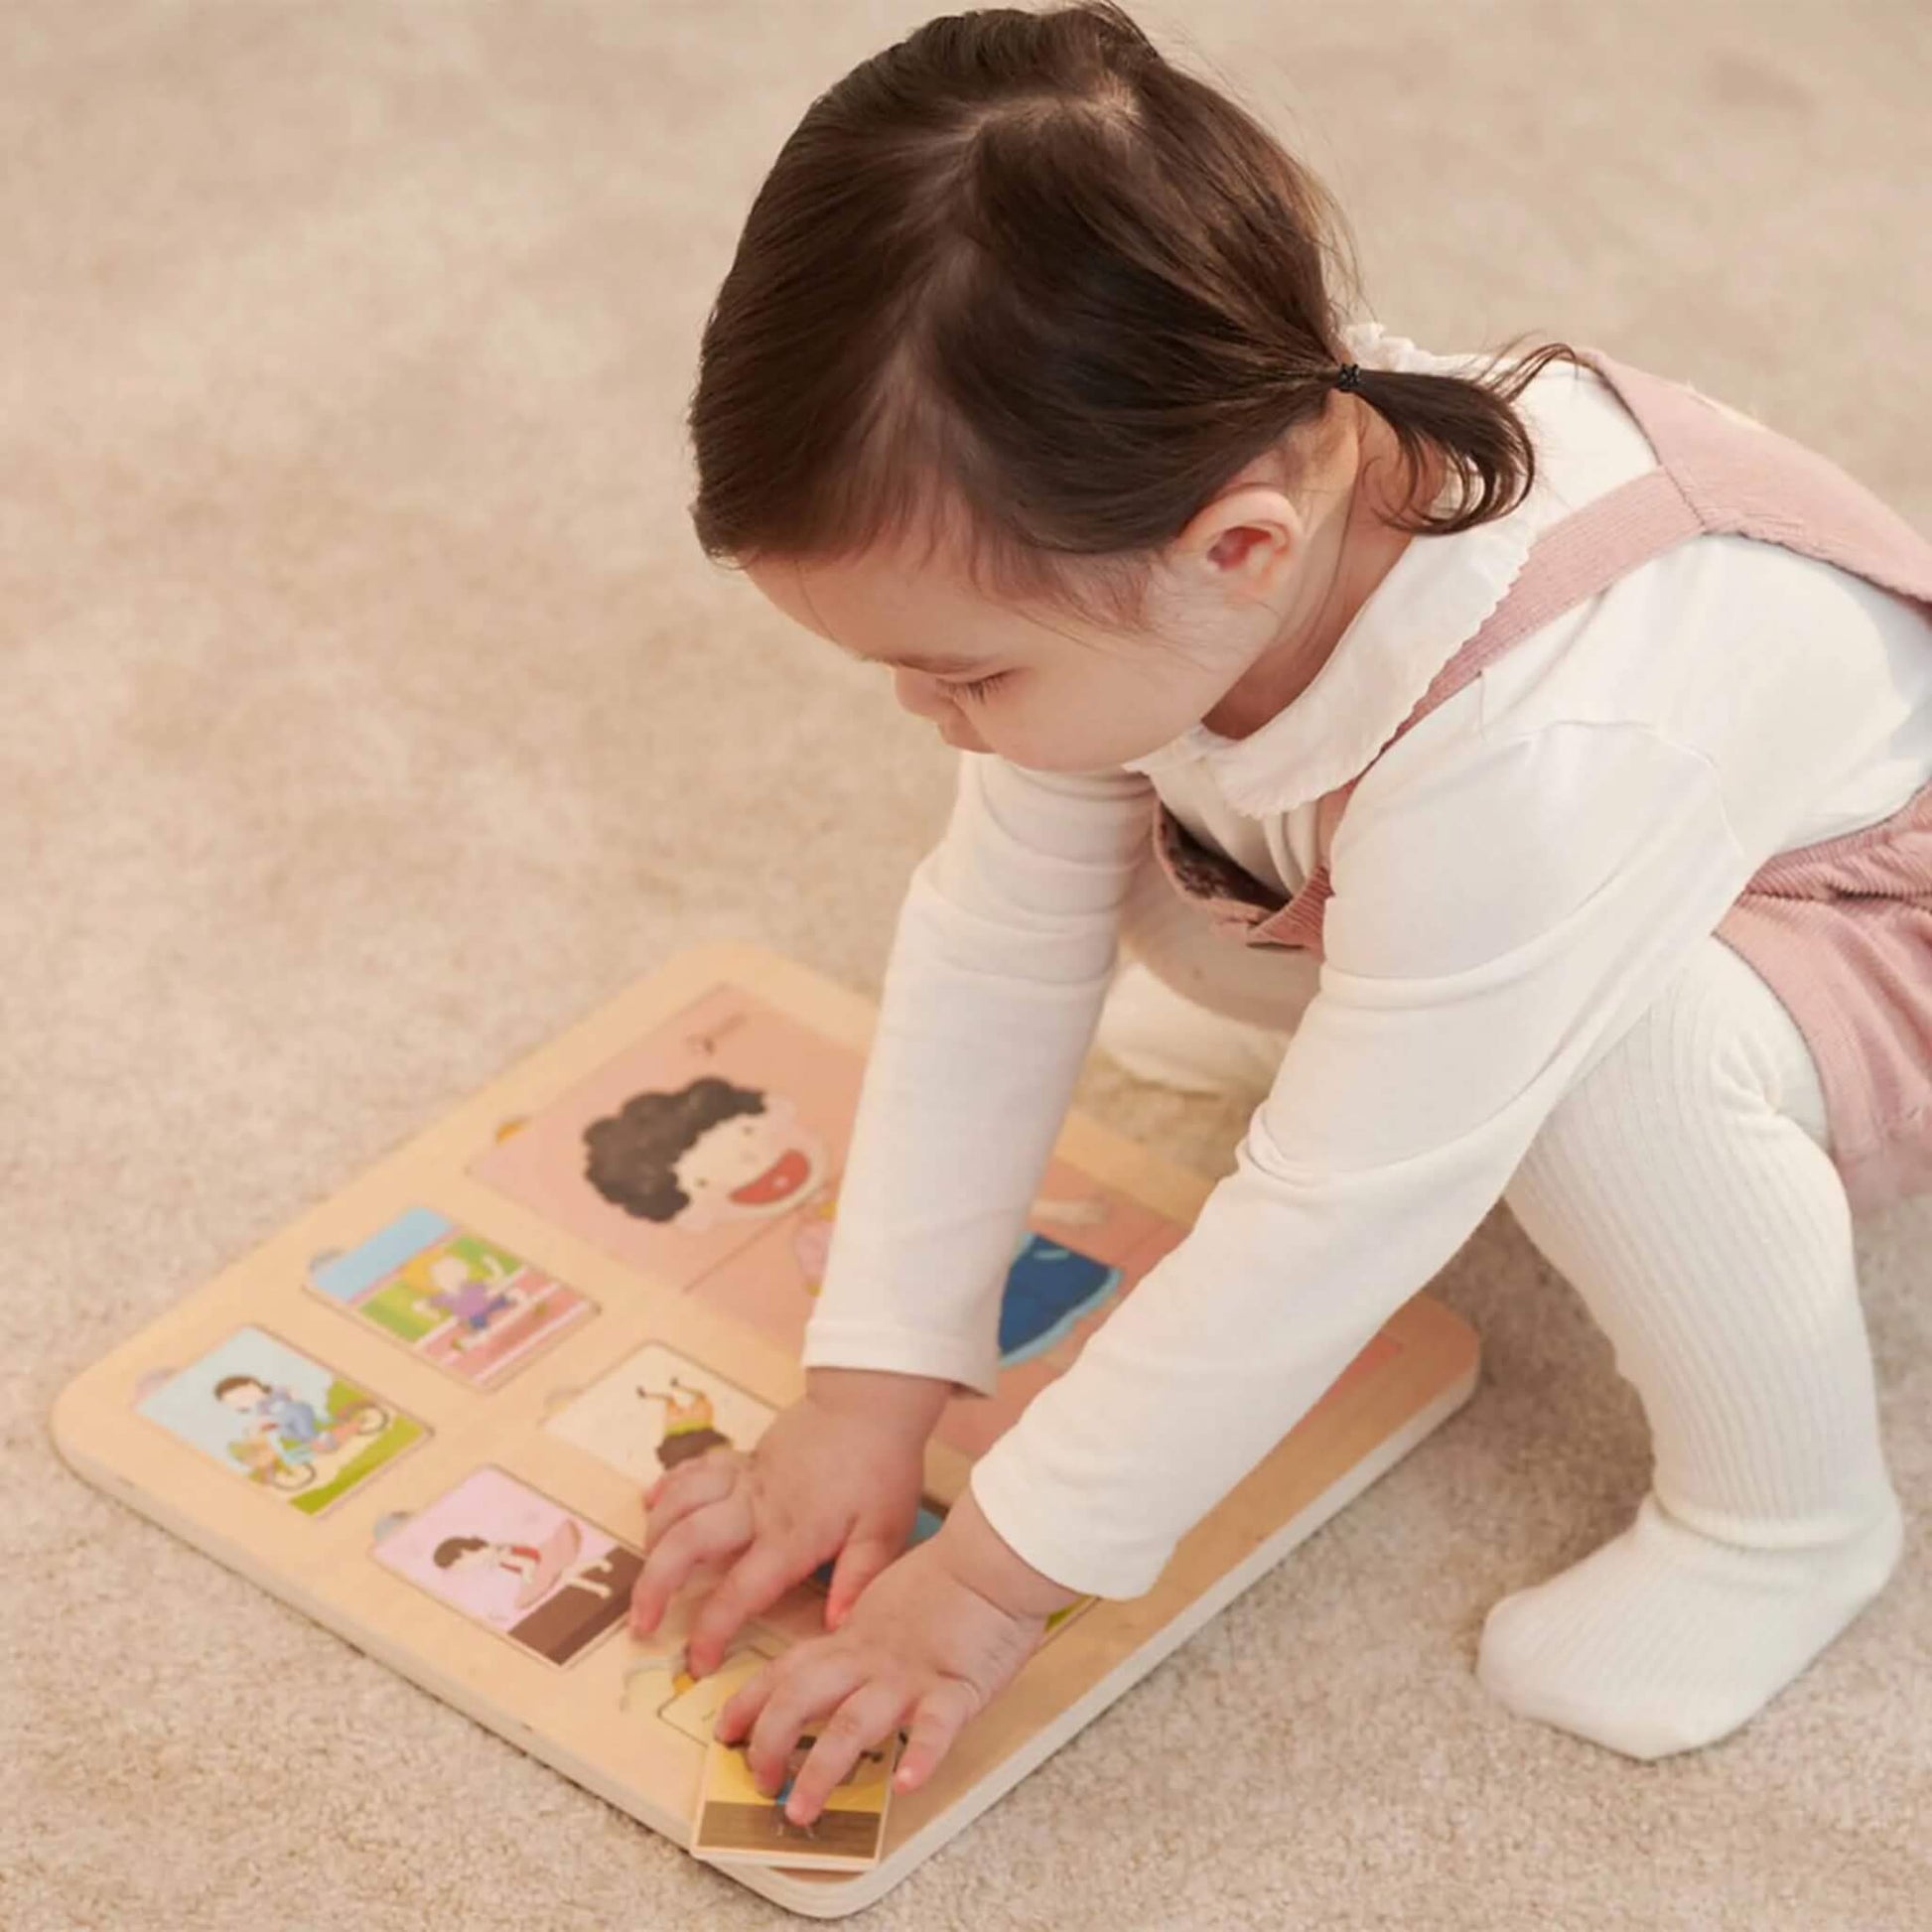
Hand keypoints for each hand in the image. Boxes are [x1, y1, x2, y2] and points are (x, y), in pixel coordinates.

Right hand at [628, 1368, 949, 1674]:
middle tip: (640, 1623)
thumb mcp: (885, 1530)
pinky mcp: (744, 1456)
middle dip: (655, 1586)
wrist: (870, 1401)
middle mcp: (757, 1507)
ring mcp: (745, 1477)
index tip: (697, 1663)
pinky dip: (668, 1486)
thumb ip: (858, 1578)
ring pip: (681, 1502)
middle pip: (688, 1543)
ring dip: (654, 1536)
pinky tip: (650, 1501)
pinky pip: (695, 1469)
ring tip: (643, 1571)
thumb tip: (835, 1627)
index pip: (739, 1591)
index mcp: (791, 1535)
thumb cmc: (882, 1468)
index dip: (712, 1630)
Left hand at [715, 1490, 1078, 1825]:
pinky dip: (920, 1756)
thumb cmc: (949, 1579)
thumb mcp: (886, 1602)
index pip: (787, 1670)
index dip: (750, 1702)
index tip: (725, 1731)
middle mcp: (871, 1660)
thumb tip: (833, 1656)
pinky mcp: (956, 1689)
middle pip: (803, 1698)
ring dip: (822, 1768)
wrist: (993, 1558)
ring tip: (803, 1809)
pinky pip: (935, 1727)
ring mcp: (911, 1677)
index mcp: (853, 1639)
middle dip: (770, 1742)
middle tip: (758, 1782)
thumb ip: (858, 1634)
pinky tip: (905, 1784)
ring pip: (854, 1723)